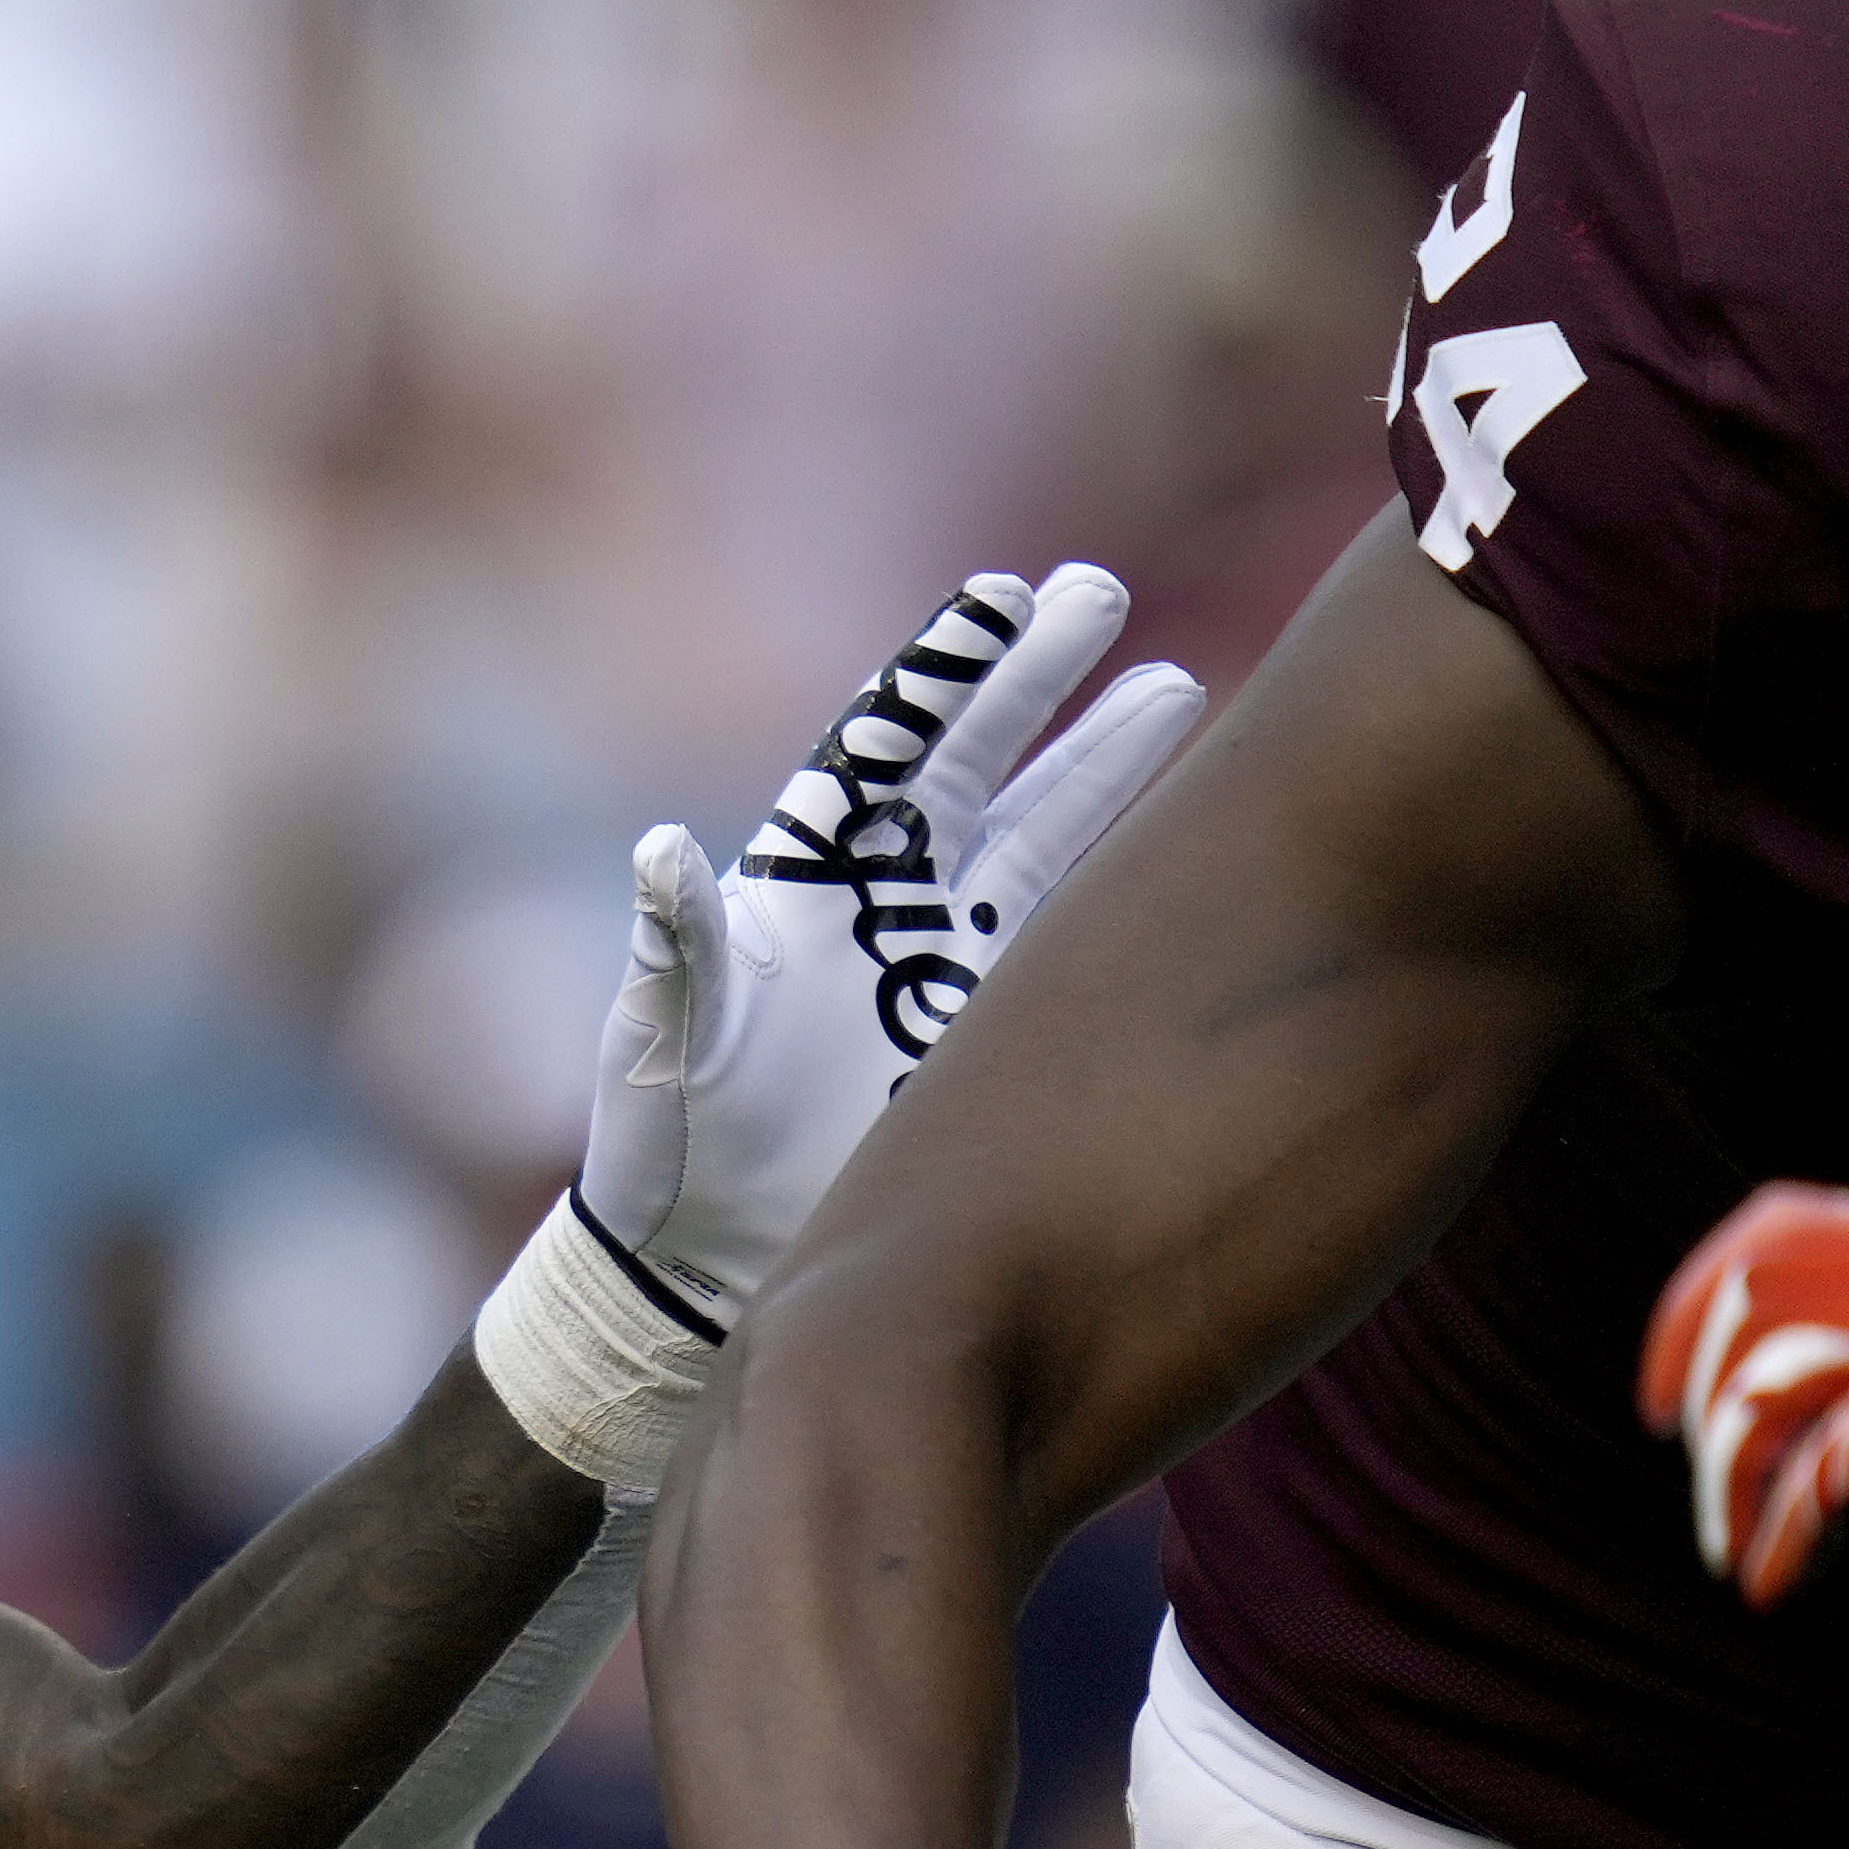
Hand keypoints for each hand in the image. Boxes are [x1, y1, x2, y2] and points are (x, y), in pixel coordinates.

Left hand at [595, 568, 1205, 1315]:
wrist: (704, 1254)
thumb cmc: (660, 1142)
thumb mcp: (656, 1041)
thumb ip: (671, 948)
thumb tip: (658, 851)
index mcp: (796, 882)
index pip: (880, 748)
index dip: (939, 673)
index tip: (1001, 599)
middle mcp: (878, 901)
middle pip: (974, 764)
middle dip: (1036, 680)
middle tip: (1100, 594)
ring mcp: (940, 957)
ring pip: (1042, 832)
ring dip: (1107, 762)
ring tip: (1180, 682)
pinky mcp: (986, 1023)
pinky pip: (1068, 931)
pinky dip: (1124, 878)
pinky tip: (1192, 826)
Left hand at [1645, 1184, 1848, 1606]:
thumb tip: (1737, 1407)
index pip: (1780, 1226)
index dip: (1691, 1310)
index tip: (1656, 1408)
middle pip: (1751, 1317)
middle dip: (1711, 1424)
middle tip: (1720, 1509)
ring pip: (1765, 1395)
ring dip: (1729, 1491)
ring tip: (1737, 1550)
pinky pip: (1822, 1471)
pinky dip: (1782, 1538)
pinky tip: (1767, 1582)